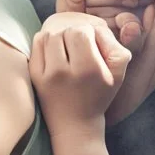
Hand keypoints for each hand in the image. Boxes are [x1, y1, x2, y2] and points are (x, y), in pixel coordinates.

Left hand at [30, 16, 130, 135]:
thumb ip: (116, 48)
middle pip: (64, 32)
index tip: (92, 43)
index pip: (81, 31)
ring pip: (48, 36)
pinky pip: (36, 45)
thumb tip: (98, 29)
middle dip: (73, 34)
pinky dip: (46, 42)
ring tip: (68, 48)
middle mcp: (64, 71)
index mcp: (88, 70)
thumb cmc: (99, 97)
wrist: (74, 125)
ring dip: (59, 36)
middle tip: (80, 46)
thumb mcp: (119, 75)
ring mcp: (45, 74)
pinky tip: (55, 52)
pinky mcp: (34, 76)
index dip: (88, 31)